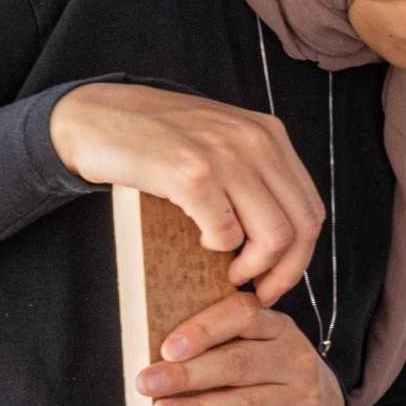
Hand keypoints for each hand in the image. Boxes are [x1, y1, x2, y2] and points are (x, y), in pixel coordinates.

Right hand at [50, 82, 324, 305]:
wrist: (94, 116)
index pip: (311, 209)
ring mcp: (226, 154)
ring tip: (230, 271)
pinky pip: (226, 233)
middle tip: (258, 290)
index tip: (278, 279)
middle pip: (301, 227)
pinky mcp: (193, 173)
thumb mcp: (222, 141)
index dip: (302, 255)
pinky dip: (218, 248)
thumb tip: (285, 238)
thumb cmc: (157, 139)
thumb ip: (256, 174)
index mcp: (270, 134)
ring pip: (274, 235)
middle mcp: (256, 140)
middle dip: (286, 271)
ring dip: (253, 267)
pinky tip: (201, 241)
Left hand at [136, 292, 347, 405]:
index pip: (244, 316)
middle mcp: (295, 361)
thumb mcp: (262, 343)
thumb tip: (160, 352)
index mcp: (280, 328)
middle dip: (189, 374)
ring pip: (246, 404)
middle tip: (148, 383)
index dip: (204, 329)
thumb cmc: (273, 371)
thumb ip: (224, 338)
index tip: (168, 348)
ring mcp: (299, 400)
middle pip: (240, 364)